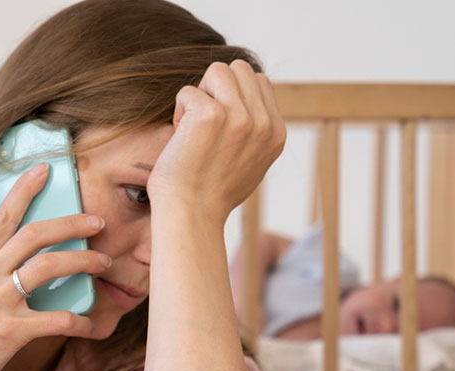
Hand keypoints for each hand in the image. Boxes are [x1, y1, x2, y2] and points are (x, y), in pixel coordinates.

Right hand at [0, 164, 112, 370]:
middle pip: (34, 234)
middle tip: (96, 221)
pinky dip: (79, 321)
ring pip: (48, 266)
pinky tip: (90, 325)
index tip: (45, 170)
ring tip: (102, 263)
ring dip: (82, 261)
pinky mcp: (9, 332)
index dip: (25, 190)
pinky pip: (55, 319)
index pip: (1, 216)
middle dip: (70, 222)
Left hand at [147, 60, 286, 224]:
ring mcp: (240, 116)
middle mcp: (264, 122)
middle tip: (202, 126)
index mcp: (276, 133)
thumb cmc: (210, 195)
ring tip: (192, 128)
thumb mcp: (250, 163)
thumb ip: (255, 132)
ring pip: (217, 70)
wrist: (191, 217)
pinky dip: (178, 112)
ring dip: (199, 95)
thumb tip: (246, 104)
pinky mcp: (211, 114)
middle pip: (239, 70)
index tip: (218, 128)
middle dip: (216, 89)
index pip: (259, 82)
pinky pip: (188, 91)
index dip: (232, 96)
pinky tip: (181, 140)